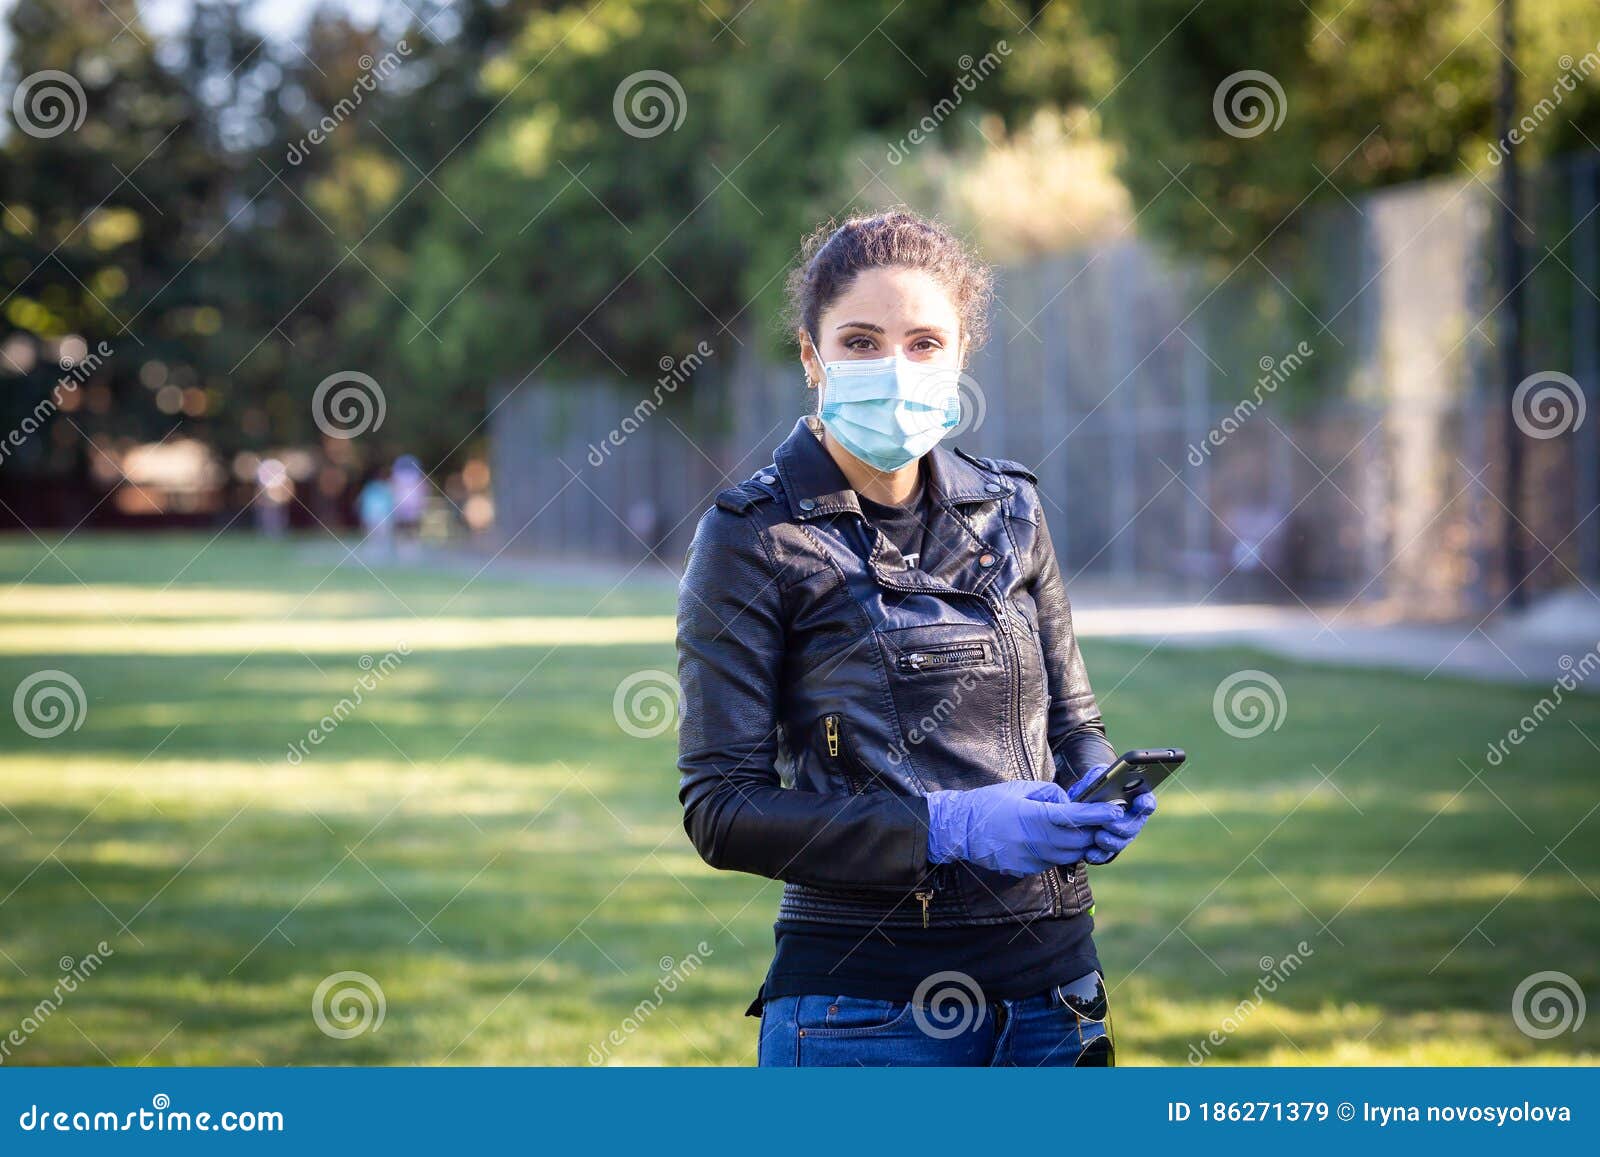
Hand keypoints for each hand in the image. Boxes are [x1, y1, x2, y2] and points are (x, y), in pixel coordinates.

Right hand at [926, 779, 1131, 876]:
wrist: (962, 830)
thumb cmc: (990, 804)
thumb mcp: (1021, 788)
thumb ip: (1051, 795)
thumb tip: (1071, 805)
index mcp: (1033, 817)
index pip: (1074, 817)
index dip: (1097, 814)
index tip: (1115, 810)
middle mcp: (1035, 841)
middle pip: (1078, 841)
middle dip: (1095, 831)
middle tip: (1104, 821)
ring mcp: (1031, 859)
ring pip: (1070, 855)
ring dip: (1081, 844)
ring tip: (1085, 830)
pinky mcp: (1027, 870)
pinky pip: (1055, 862)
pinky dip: (1063, 851)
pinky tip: (1059, 840)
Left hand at [1066, 768, 1156, 863]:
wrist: (1075, 806)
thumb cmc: (1092, 788)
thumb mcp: (1096, 776)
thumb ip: (1102, 774)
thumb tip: (1106, 776)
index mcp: (1134, 799)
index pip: (1146, 802)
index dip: (1146, 803)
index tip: (1141, 802)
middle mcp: (1131, 820)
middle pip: (1135, 826)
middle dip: (1124, 825)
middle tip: (1109, 823)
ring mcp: (1120, 836)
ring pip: (1121, 842)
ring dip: (1111, 840)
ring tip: (1099, 836)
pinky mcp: (1105, 849)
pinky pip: (1104, 855)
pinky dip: (1098, 854)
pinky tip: (1090, 852)